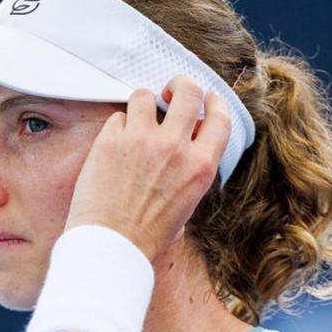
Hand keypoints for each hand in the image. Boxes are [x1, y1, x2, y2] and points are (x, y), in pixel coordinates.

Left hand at [64, 75, 231, 260]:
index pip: (221, 116)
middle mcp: (175, 147)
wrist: (111, 246)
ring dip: (142, 104)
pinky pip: (117, 116)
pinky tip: (113, 147)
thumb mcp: (187, 205)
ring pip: (145, 95)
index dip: (213, 102)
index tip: (206, 98)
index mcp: (201, 166)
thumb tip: (187, 149)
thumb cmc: (147, 235)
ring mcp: (141, 140)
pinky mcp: (110, 140)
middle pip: (187, 90)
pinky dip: (116, 127)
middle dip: (179, 85)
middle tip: (168, 94)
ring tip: (135, 122)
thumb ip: (191, 171)